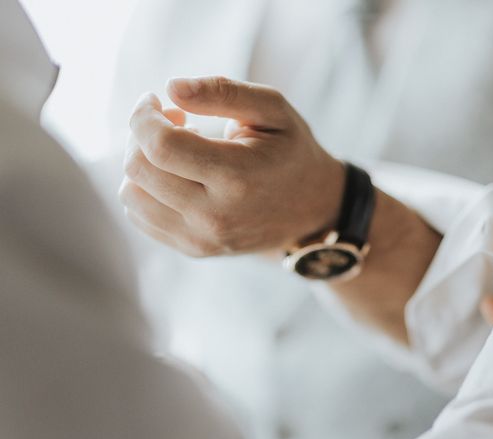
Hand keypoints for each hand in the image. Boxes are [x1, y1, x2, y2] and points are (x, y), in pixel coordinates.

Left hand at [119, 76, 344, 255]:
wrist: (313, 210)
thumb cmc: (291, 152)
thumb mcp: (273, 110)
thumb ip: (224, 91)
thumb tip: (171, 87)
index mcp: (237, 177)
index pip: (161, 147)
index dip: (144, 116)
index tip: (154, 100)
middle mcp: (215, 215)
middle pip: (139, 170)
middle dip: (141, 134)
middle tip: (171, 122)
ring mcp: (202, 238)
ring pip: (131, 196)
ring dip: (141, 163)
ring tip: (175, 151)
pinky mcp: (194, 248)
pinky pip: (141, 217)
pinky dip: (146, 189)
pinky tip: (176, 176)